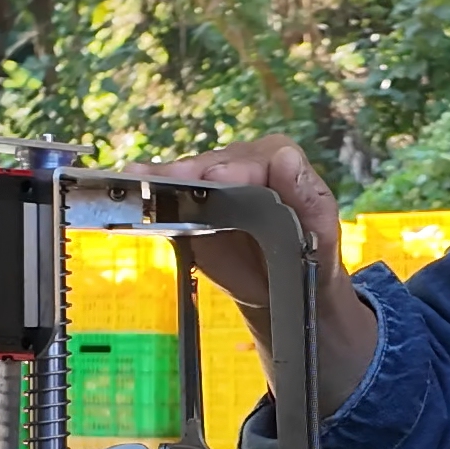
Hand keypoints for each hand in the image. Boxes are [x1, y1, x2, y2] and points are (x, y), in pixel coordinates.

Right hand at [134, 136, 379, 409]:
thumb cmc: (309, 259)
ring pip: (185, 175)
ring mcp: (212, 178)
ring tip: (138, 180)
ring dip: (161, 179)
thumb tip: (285, 158)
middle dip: (191, 174)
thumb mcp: (320, 234)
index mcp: (279, 160)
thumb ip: (307, 198)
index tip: (215, 180)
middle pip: (212, 163)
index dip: (234, 170)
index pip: (255, 159)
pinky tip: (129, 183)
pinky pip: (169, 192)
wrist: (283, 289)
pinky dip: (149, 189)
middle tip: (170, 183)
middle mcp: (243, 160)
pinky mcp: (189, 201)